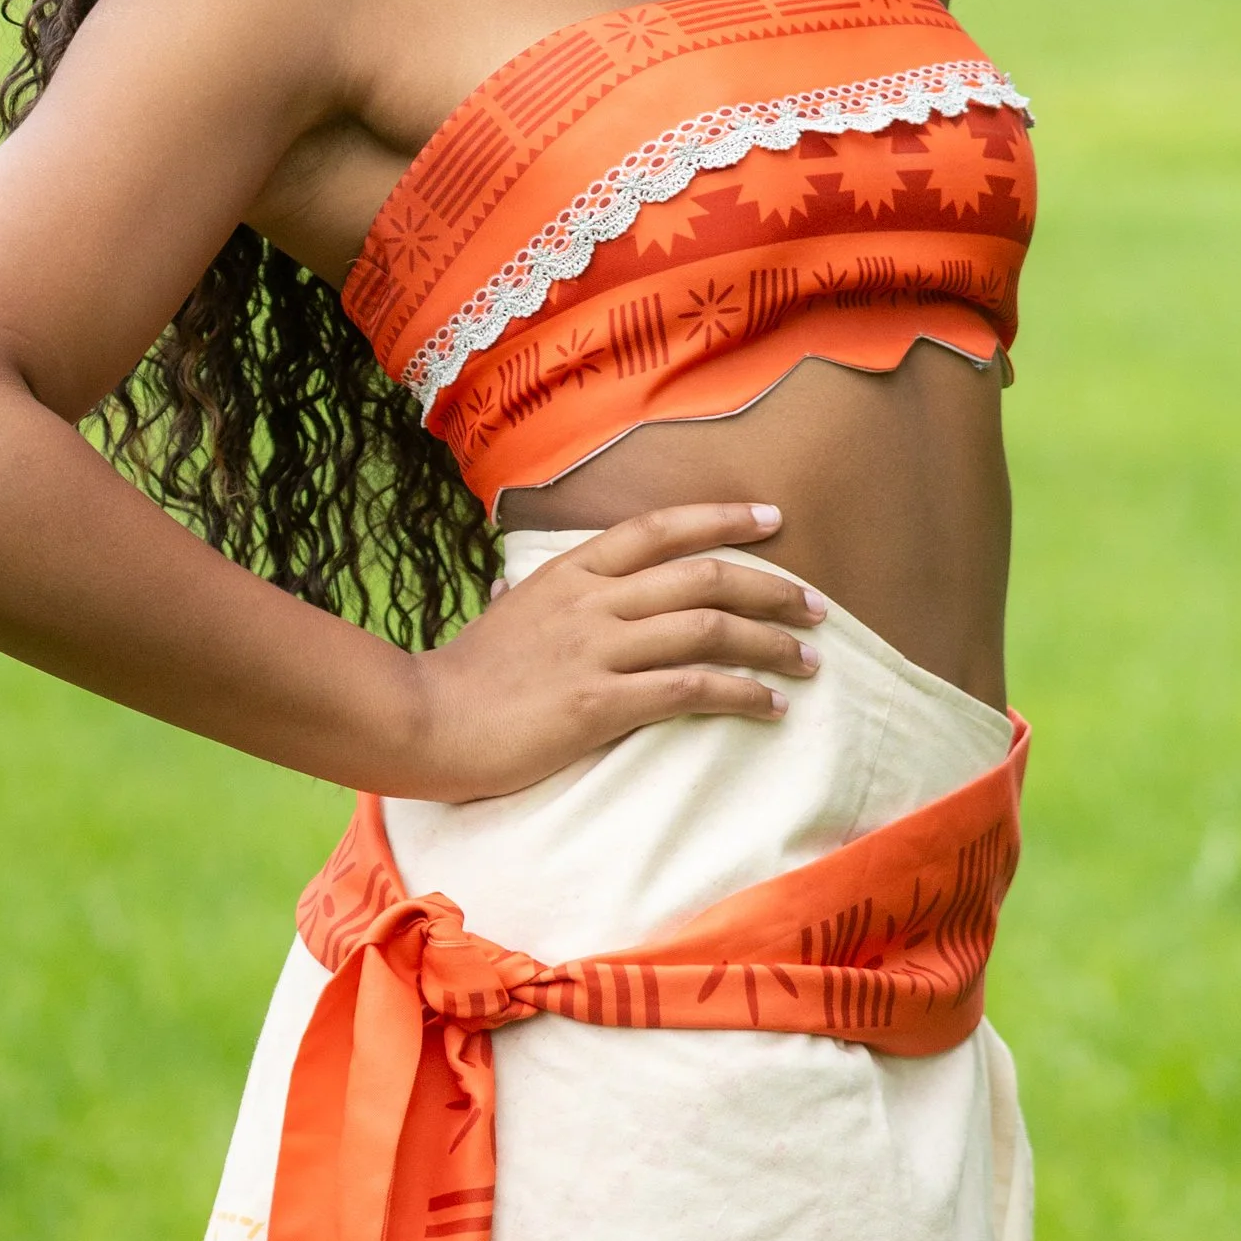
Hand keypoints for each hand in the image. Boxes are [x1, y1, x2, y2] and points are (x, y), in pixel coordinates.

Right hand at [398, 501, 827, 801]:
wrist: (424, 721)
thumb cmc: (467, 675)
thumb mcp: (509, 611)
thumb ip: (544, 594)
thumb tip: (539, 584)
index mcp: (572, 569)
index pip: (662, 527)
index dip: (723, 519)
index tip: (774, 521)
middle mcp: (593, 598)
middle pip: (704, 576)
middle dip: (771, 589)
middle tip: (816, 607)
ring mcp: (597, 648)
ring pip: (707, 628)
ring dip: (769, 644)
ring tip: (808, 661)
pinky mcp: (599, 703)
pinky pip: (689, 688)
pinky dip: (740, 693)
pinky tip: (770, 705)